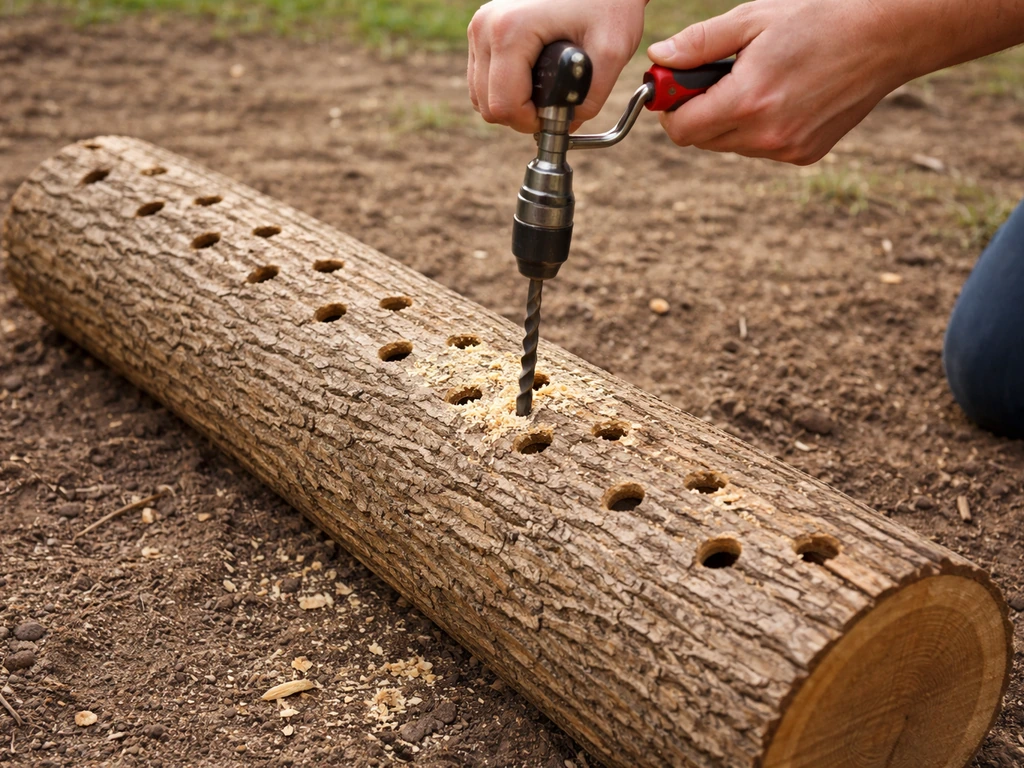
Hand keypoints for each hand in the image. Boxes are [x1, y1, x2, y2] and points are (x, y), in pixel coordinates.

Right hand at [468, 0, 647, 132]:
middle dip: (521, 116)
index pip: (503, 106)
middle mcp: (485, 27)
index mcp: (510, 31)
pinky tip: (531, 79)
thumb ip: (592, 97)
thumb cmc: (607, 2)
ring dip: (512, 104)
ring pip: (480, 96)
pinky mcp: (481, 30)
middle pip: (487, 106)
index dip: (531, 122)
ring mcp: (479, 27)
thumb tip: (567, 125)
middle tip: (554, 105)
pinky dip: (504, 89)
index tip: (558, 115)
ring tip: (545, 90)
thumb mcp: (612, 50)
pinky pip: (481, 80)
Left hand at [647, 0, 916, 164]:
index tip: (675, 85)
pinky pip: (760, 148)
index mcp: (747, 101)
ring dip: (728, 119)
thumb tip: (659, 58)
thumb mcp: (752, 19)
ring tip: (757, 81)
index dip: (670, 107)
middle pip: (702, 140)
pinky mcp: (804, 154)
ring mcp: (786, 149)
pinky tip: (782, 95)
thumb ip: (699, 43)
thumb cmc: (818, 18)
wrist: (886, 36)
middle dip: (697, 111)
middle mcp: (765, 135)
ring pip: (730, 145)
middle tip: (715, 76)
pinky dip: (758, 127)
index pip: (681, 129)